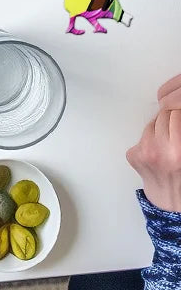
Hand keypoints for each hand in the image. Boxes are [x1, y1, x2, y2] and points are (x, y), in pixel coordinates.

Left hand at [127, 73, 180, 211]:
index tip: (178, 120)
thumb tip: (177, 107)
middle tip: (174, 133)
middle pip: (164, 115)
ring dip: (160, 129)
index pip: (177, 114)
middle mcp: (161, 150)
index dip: (179, 115)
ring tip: (168, 144)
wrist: (172, 202)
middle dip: (171, 120)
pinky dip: (149, 140)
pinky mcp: (134, 155)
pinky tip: (158, 153)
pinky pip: (142, 136)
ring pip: (152, 123)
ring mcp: (145, 152)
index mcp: (179, 150)